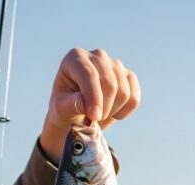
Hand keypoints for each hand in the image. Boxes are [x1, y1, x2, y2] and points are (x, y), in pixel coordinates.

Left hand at [39, 47, 140, 161]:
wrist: (77, 112)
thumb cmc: (65, 107)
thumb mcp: (60, 108)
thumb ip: (70, 104)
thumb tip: (84, 103)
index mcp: (76, 57)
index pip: (90, 75)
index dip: (94, 97)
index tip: (94, 117)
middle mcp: (97, 55)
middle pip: (109, 83)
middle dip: (103, 108)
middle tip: (92, 119)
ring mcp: (115, 64)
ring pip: (123, 92)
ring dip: (112, 111)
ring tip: (98, 115)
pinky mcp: (128, 76)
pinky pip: (134, 98)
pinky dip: (124, 112)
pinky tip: (111, 113)